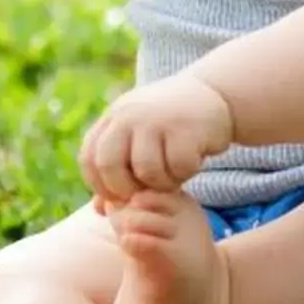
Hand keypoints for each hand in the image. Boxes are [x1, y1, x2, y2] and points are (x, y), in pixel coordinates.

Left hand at [79, 75, 235, 204]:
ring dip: (161, 183)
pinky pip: (177, 168)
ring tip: (173, 175)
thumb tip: (98, 209)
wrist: (214, 93)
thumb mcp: (138, 139)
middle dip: (125, 189)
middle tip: (145, 194)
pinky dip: (184, 173)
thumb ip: (117, 171)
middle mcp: (129, 115)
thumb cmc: (170, 126)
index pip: (89, 159)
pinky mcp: (184, 128)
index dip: (100, 185)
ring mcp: (156, 119)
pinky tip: (191, 162)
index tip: (121, 196)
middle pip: (109, 165)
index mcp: (113, 117)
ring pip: (145, 171)